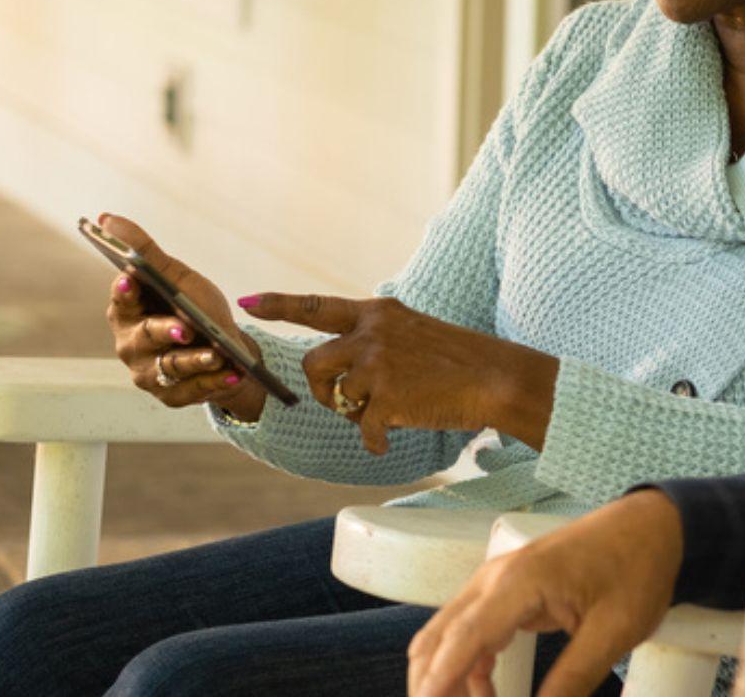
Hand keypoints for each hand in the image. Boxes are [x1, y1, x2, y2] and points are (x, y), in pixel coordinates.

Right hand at [102, 213, 265, 421]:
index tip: (132, 277)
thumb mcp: (176, 277)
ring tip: (218, 354)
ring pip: (170, 367)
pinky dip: (216, 381)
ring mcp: (149, 373)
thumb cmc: (193, 307)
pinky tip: (234, 373)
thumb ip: (144, 251)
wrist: (226, 347)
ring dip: (196, 360)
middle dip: (165, 331)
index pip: (122, 299)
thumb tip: (107, 218)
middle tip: (186, 327)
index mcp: (128, 311)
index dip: (126, 290)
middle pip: (145, 337)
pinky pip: (193, 390)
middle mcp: (131, 345)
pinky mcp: (172, 396)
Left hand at [240, 293, 559, 454]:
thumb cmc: (461, 361)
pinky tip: (389, 442)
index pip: (317, 305)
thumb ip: (378, 339)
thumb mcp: (415, 332)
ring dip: (350, 413)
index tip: (247, 303)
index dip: (279, 305)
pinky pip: (362, 429)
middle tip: (342, 402)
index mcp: (378, 313)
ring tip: (378, 416)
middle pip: (314, 362)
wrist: (496, 378)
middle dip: (320, 389)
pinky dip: (374, 441)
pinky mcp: (387, 397)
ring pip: (335, 397)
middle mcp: (372, 333)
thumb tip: (344, 371)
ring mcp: (378, 365)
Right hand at [408, 489, 684, 696]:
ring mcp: (497, 583)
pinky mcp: (507, 592)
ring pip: (448, 637)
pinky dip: (467, 666)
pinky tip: (484, 693)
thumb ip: (572, 681)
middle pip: (440, 639)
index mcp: (520, 582)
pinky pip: (470, 633)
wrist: (651, 527)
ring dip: (448, 678)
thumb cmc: (636, 569)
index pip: (463, 639)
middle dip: (433, 684)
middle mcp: (496, 579)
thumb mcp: (612, 633)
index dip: (439, 681)